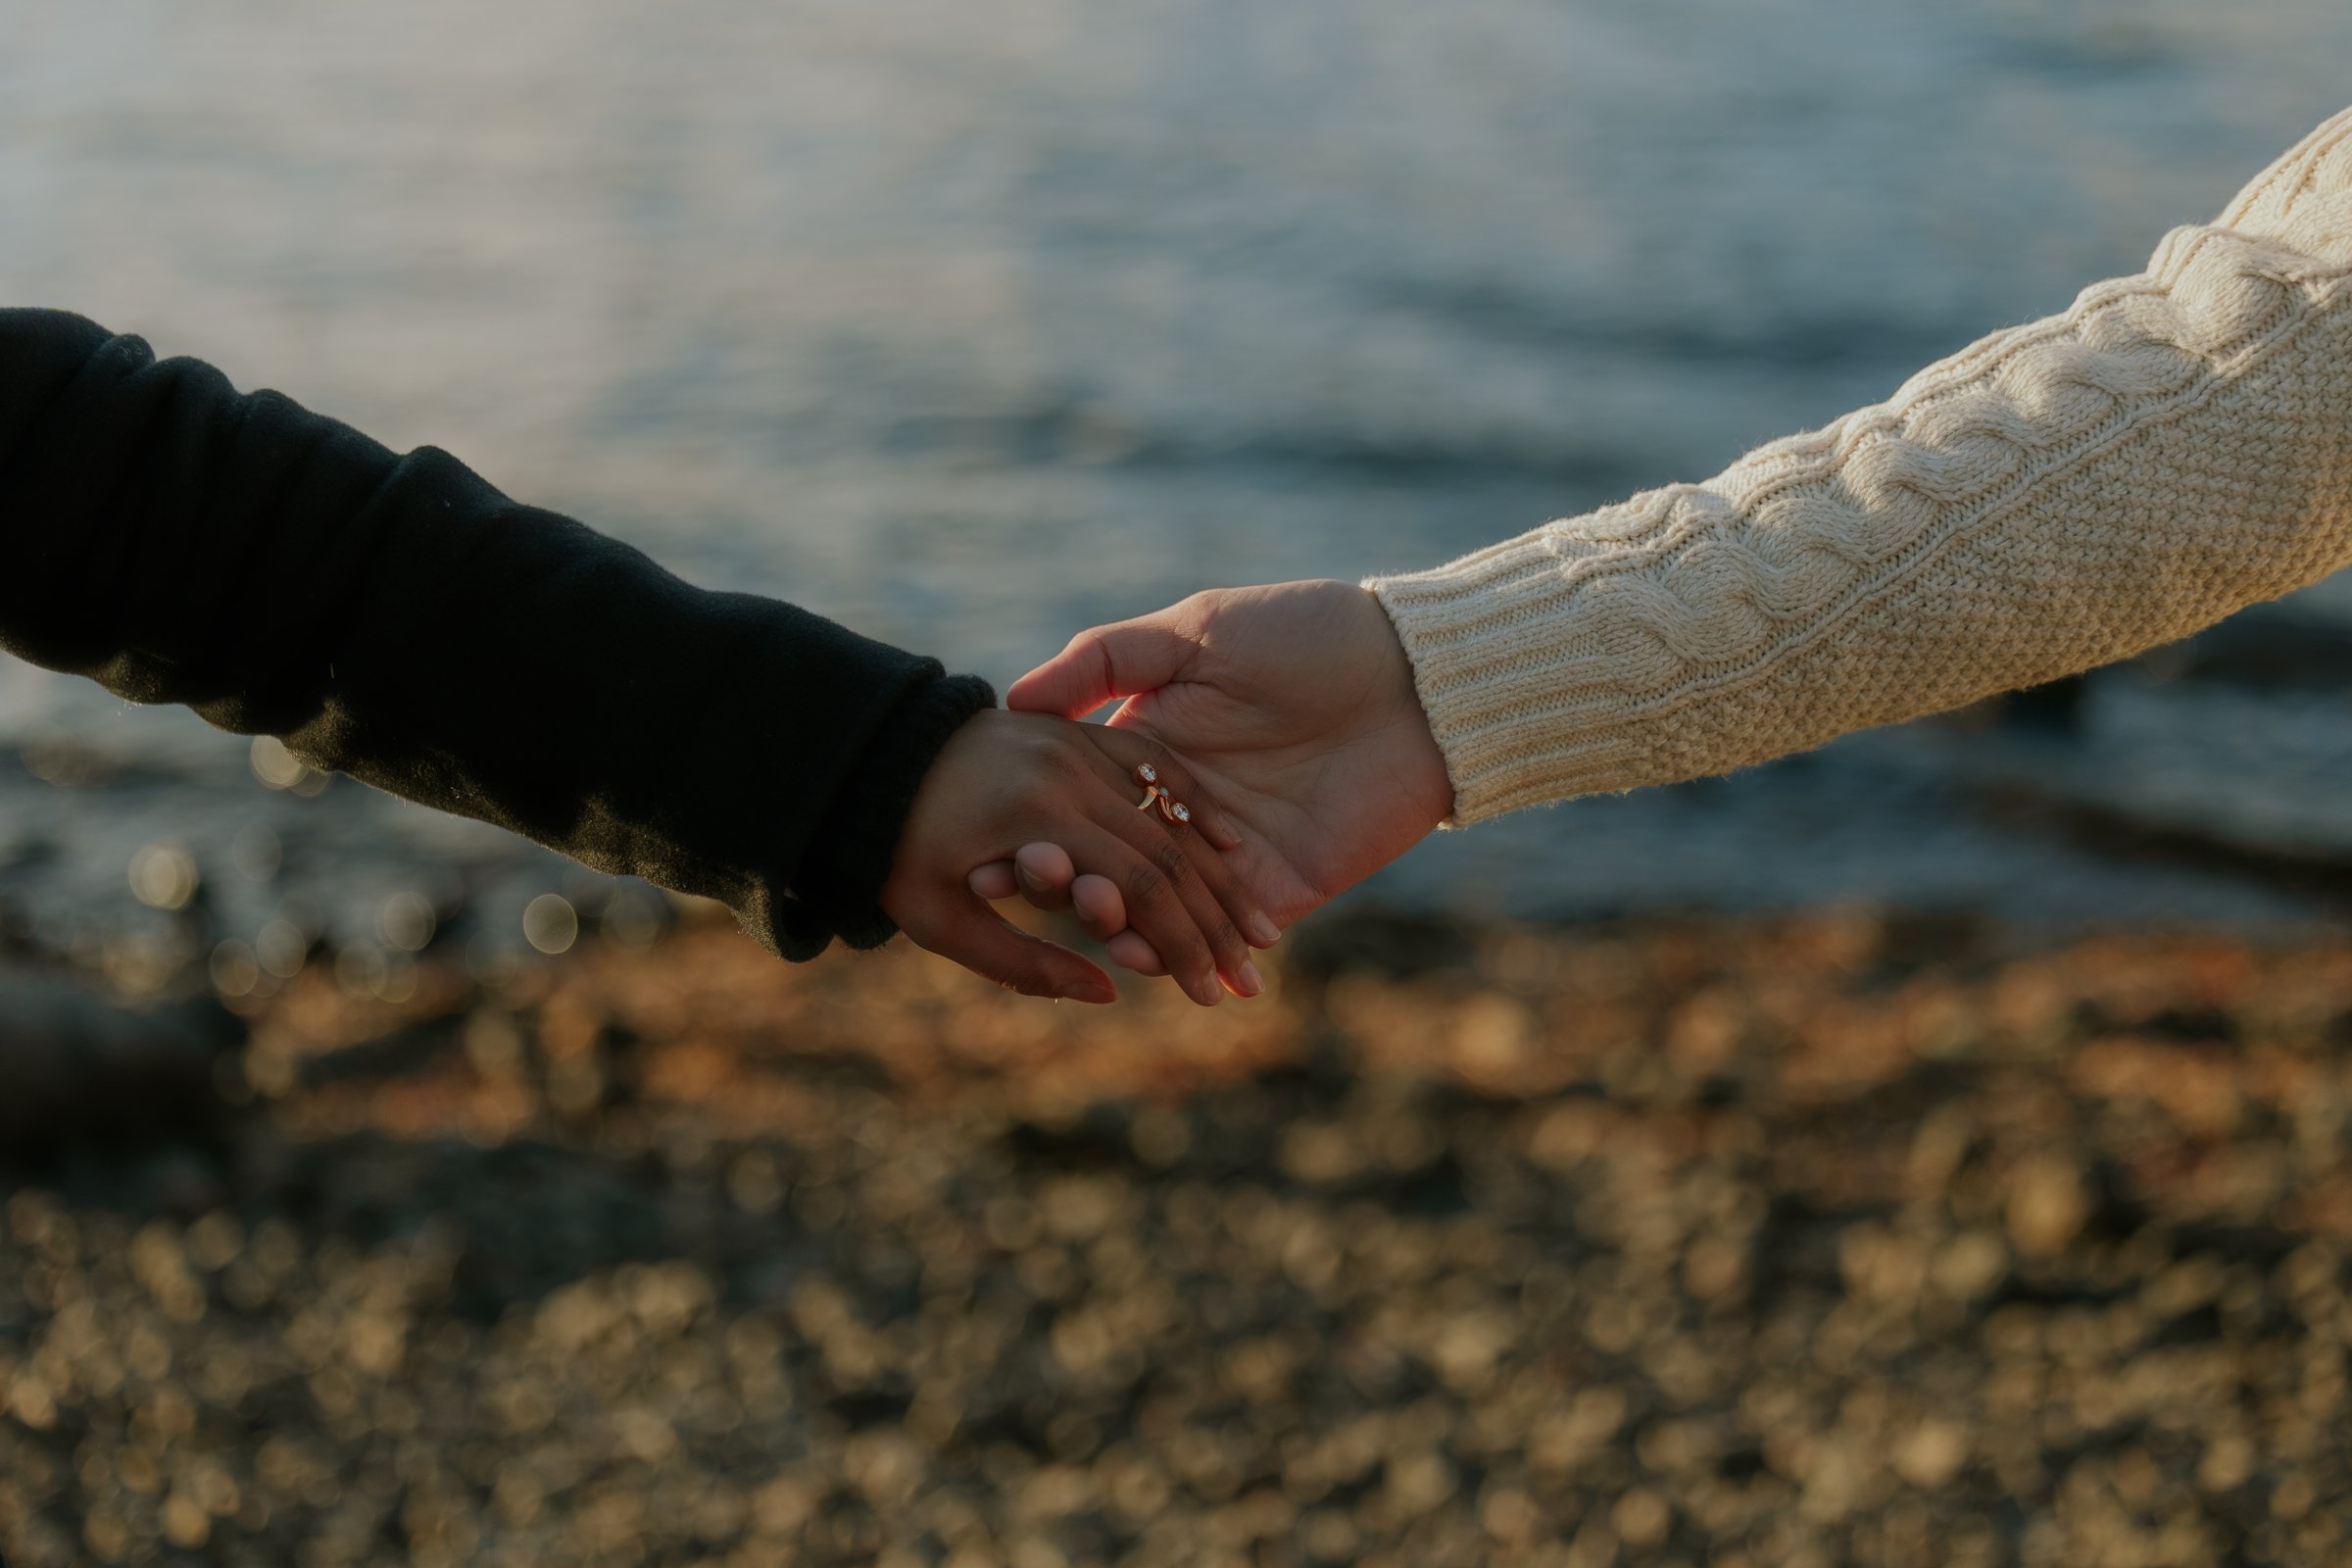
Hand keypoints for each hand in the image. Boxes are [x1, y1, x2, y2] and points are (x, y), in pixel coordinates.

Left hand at [882, 709, 1276, 1004]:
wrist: (865, 759)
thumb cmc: (894, 854)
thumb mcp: (941, 924)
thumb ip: (1026, 963)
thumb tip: (1110, 993)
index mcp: (1036, 819)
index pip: (1139, 890)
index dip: (1183, 946)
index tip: (1212, 995)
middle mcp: (1068, 772)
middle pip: (1170, 851)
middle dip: (1219, 920)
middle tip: (1254, 974)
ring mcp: (1076, 742)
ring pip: (1172, 808)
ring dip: (1222, 870)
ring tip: (1261, 922)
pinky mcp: (1076, 728)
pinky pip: (1154, 764)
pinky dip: (1196, 804)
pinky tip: (1230, 844)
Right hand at [1000, 580, 1453, 970]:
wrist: (1418, 676)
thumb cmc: (1307, 634)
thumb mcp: (1196, 630)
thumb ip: (1105, 659)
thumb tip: (1013, 698)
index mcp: (1153, 746)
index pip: (1081, 801)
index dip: (1039, 823)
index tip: (992, 844)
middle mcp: (1183, 808)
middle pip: (1112, 862)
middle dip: (1073, 883)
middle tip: (1040, 887)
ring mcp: (1230, 855)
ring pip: (1160, 909)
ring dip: (1123, 926)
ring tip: (1097, 926)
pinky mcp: (1282, 889)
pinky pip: (1224, 933)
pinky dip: (1185, 952)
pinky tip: (1148, 960)